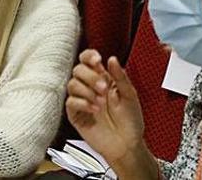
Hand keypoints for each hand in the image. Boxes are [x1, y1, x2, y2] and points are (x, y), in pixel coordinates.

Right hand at [66, 49, 145, 166]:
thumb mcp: (130, 95)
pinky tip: (95, 110)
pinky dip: (83, 103)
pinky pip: (70, 102)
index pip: (88, 60)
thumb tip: (111, 58)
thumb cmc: (131, 121)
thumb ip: (120, 76)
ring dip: (87, 90)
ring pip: (72, 84)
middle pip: (78, 70)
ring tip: (101, 102)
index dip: (89, 56)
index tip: (97, 60)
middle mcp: (90, 87)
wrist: (127, 145)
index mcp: (103, 79)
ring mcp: (82, 101)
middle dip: (90, 76)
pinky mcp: (76, 115)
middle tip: (104, 88)